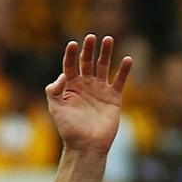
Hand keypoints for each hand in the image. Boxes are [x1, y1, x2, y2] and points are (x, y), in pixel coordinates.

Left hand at [45, 34, 132, 152]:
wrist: (86, 145)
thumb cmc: (68, 128)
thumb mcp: (55, 108)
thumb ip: (54, 90)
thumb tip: (62, 75)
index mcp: (70, 87)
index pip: (70, 66)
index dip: (71, 55)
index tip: (73, 44)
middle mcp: (85, 85)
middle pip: (87, 63)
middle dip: (89, 50)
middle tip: (91, 37)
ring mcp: (100, 90)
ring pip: (103, 67)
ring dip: (105, 53)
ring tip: (107, 39)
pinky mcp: (114, 97)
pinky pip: (119, 81)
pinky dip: (123, 70)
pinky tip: (127, 59)